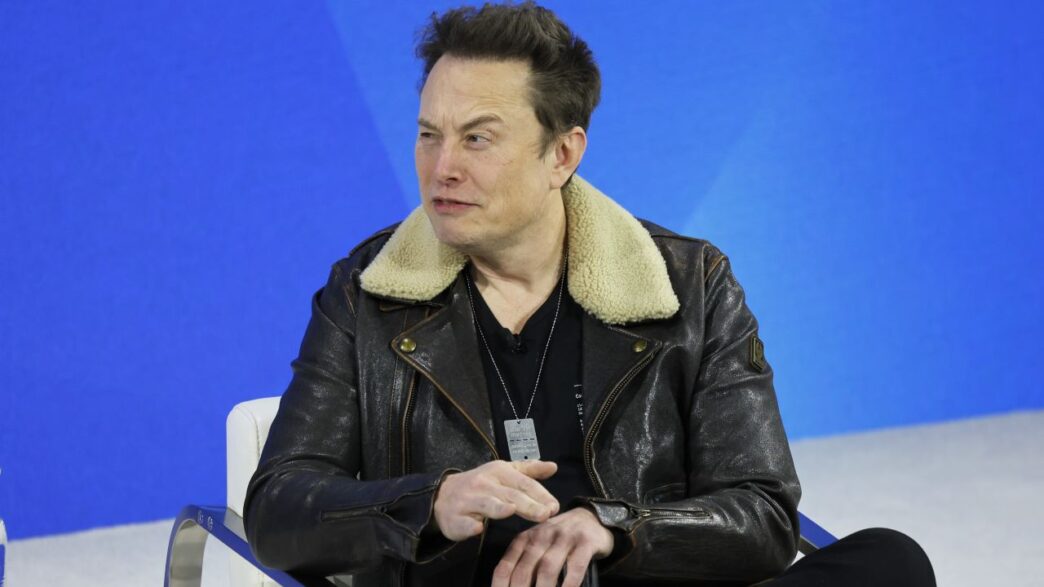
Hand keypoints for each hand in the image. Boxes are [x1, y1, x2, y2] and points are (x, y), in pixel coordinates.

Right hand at [433, 460, 559, 540]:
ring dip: (498, 508)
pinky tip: (477, 528)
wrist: (442, 495)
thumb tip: (554, 466)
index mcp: (498, 472)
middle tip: (545, 514)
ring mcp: (468, 501)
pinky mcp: (455, 518)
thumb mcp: (504, 472)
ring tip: (511, 510)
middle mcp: (484, 484)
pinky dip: (469, 524)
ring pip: (485, 504)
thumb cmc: (481, 485)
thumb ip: (529, 471)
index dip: (539, 494)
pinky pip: (463, 522)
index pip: (523, 482)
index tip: (554, 507)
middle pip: (509, 495)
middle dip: (527, 504)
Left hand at [492, 506, 613, 586]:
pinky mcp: (585, 542)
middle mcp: (541, 536)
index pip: (504, 568)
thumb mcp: (537, 546)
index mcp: (524, 540)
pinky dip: (569, 585)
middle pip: (524, 571)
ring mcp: (563, 538)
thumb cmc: (558, 539)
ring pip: (547, 568)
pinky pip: (575, 566)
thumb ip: (523, 565)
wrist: (590, 518)